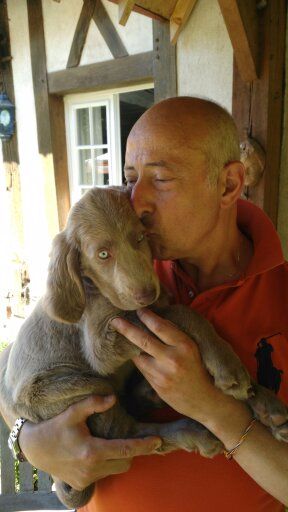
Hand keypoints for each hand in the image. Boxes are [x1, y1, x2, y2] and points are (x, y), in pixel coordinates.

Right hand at [19, 394, 161, 489]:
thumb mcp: (72, 412)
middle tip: (133, 438)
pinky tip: (100, 454)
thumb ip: (92, 403)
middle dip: (132, 451)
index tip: (158, 440)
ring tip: (115, 444)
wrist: (34, 449)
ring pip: (116, 470)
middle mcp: (91, 468)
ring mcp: (86, 478)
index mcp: (92, 451)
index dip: (144, 445)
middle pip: (125, 462)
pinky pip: (104, 475)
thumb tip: (113, 398)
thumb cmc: (54, 427)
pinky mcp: (82, 484)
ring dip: (120, 458)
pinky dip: (107, 465)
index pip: (126, 449)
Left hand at [111, 309, 222, 423]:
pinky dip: (139, 360)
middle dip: (126, 328)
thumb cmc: (199, 369)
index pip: (160, 326)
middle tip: (114, 321)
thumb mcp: (192, 348)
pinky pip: (142, 368)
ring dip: (130, 346)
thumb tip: (154, 319)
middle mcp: (173, 359)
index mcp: (185, 345)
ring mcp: (163, 374)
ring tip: (121, 336)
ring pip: (139, 355)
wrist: (205, 400)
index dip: (147, 317)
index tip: (138, 310)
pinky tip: (136, 355)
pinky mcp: (157, 386)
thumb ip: (175, 337)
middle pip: (143, 340)